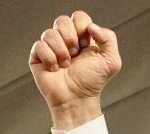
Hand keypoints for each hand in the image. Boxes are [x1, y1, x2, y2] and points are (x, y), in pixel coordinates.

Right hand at [29, 11, 121, 129]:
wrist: (77, 99)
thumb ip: (109, 37)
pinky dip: (49, 58)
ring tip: (66, 64)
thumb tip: (91, 26)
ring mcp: (50, 47)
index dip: (82, 28)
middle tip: (75, 54)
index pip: (78, 17)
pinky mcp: (38, 57)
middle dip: (71, 38)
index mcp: (82, 36)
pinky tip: (55, 68)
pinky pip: (39, 46)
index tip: (86, 46)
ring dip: (61, 51)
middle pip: (62, 20)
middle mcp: (65, 39)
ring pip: (49, 33)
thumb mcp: (111, 60)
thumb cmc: (92, 82)